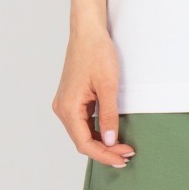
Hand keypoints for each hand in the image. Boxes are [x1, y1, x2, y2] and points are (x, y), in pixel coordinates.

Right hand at [52, 23, 134, 165]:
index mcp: (68, 108)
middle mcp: (62, 108)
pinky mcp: (72, 99)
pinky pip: (83, 122)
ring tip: (122, 148)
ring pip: (82, 133)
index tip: (123, 157)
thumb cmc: (96, 53)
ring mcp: (65, 104)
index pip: (84, 143)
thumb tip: (110, 141)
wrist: (87, 32)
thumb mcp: (108, 86)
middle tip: (126, 155)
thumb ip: (109, 116)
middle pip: (82, 141)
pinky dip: (97, 131)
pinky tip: (111, 134)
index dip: (105, 154)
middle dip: (105, 151)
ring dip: (101, 143)